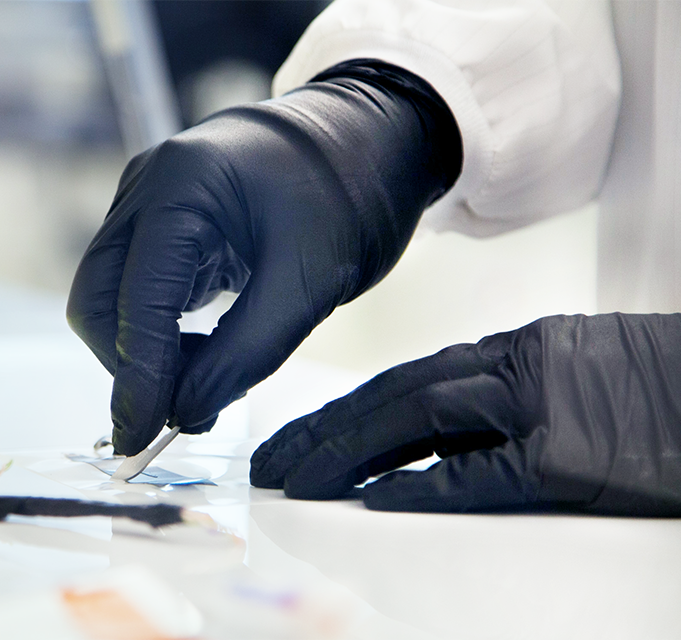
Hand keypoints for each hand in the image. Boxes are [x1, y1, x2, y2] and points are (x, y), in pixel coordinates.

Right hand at [67, 60, 461, 454]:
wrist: (367, 141)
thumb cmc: (350, 194)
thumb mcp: (310, 282)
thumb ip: (244, 354)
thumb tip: (184, 412)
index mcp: (183, 183)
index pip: (137, 296)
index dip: (137, 376)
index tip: (139, 437)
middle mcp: (148, 186)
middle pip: (100, 297)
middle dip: (130, 365)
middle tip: (182, 414)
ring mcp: (148, 201)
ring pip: (112, 297)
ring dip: (144, 352)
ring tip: (203, 386)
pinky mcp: (160, 221)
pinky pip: (137, 287)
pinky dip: (158, 332)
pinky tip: (200, 355)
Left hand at [250, 313, 680, 515]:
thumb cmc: (661, 391)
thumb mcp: (570, 377)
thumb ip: (501, 404)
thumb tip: (428, 450)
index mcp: (514, 351)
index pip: (405, 379)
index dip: (345, 410)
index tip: (302, 437)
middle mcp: (516, 366)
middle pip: (394, 393)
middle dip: (325, 429)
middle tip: (273, 460)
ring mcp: (541, 404)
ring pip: (417, 417)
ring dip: (348, 450)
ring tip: (298, 479)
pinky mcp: (568, 455)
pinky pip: (479, 471)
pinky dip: (423, 485)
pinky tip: (374, 500)